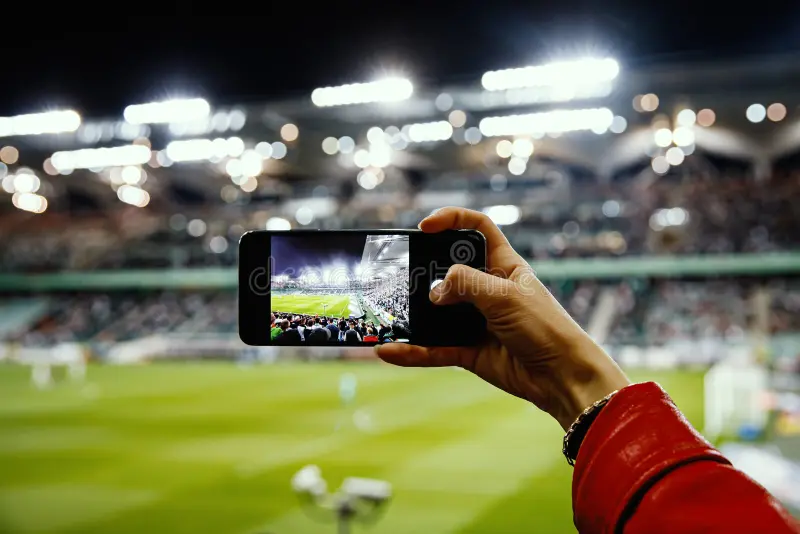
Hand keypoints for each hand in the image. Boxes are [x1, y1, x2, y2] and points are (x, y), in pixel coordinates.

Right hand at [375, 207, 629, 429]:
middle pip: (448, 270)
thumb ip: (466, 284)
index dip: (453, 220)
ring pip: (437, 313)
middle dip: (424, 272)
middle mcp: (487, 289)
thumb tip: (434, 291)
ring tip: (387, 314)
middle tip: (403, 277)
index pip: (477, 229)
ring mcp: (476, 321)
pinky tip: (389, 351)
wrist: (562, 377)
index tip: (426, 226)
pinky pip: (434, 349)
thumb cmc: (545, 328)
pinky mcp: (469, 351)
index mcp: (504, 265)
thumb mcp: (504, 296)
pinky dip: (412, 352)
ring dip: (413, 315)